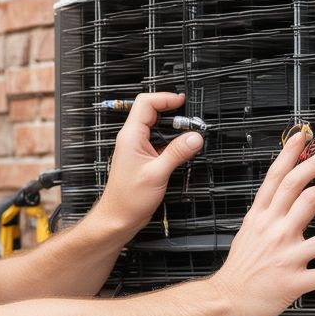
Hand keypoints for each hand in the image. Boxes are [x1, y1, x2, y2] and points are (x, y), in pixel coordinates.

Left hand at [95, 93, 204, 233]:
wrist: (119, 217)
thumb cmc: (128, 199)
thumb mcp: (157, 173)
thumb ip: (177, 152)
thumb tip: (195, 137)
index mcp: (131, 136)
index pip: (146, 103)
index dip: (165, 98)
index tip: (183, 101)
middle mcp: (132, 139)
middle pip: (152, 111)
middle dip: (173, 111)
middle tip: (191, 118)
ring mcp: (137, 147)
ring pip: (157, 126)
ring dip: (174, 127)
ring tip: (190, 133)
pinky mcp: (143, 158)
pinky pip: (159, 141)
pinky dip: (172, 141)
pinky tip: (183, 149)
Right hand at [209, 132, 314, 315]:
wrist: (226, 296)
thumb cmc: (239, 267)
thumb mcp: (247, 230)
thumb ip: (267, 213)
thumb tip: (285, 196)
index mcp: (260, 218)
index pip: (276, 178)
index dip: (291, 155)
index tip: (304, 139)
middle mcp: (273, 231)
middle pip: (300, 193)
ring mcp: (284, 255)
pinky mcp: (293, 280)